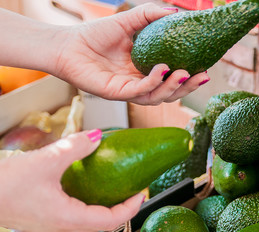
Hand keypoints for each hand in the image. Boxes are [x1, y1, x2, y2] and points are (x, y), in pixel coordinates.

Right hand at [0, 130, 143, 231]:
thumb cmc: (5, 185)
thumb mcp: (46, 160)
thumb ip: (75, 147)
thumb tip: (98, 137)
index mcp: (67, 220)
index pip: (110, 221)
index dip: (130, 208)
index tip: (142, 193)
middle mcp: (62, 228)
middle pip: (103, 225)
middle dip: (122, 209)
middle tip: (133, 191)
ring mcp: (54, 225)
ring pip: (89, 223)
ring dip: (107, 209)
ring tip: (117, 189)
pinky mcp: (47, 219)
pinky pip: (77, 217)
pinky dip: (91, 206)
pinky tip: (89, 189)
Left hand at [51, 3, 209, 104]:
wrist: (68, 44)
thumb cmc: (96, 34)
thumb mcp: (129, 20)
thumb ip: (151, 15)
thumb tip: (177, 12)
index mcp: (145, 70)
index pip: (172, 79)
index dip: (190, 77)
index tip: (206, 68)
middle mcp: (139, 84)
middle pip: (169, 93)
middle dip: (188, 87)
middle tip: (203, 76)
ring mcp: (128, 90)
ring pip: (157, 97)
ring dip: (173, 88)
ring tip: (184, 73)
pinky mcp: (116, 93)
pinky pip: (139, 92)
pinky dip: (153, 82)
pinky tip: (161, 69)